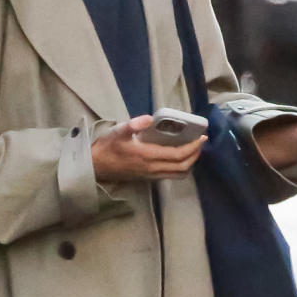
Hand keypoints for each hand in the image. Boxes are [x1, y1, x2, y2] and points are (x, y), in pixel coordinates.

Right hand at [91, 115, 206, 182]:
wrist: (95, 166)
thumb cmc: (107, 147)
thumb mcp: (118, 132)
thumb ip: (133, 124)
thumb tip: (149, 118)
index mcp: (148, 156)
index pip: (178, 155)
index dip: (192, 147)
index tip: (201, 137)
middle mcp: (152, 169)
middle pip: (182, 166)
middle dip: (195, 155)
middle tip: (200, 142)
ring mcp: (150, 175)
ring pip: (177, 174)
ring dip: (189, 163)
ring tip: (192, 150)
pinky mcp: (147, 178)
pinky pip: (170, 175)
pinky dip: (180, 168)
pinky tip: (179, 157)